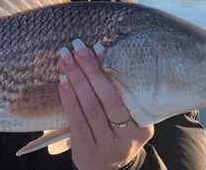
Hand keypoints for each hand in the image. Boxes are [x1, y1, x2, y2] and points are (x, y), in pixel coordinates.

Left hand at [58, 39, 153, 169]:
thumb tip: (99, 50)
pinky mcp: (87, 149)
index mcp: (143, 125)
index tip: (97, 46)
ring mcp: (107, 145)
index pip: (126, 93)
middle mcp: (127, 136)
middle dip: (90, 70)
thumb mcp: (126, 118)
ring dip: (76, 80)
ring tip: (65, 60)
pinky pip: (76, 120)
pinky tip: (62, 82)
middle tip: (76, 47)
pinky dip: (68, 99)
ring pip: (91, 108)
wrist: (105, 168)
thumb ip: (118, 91)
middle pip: (108, 99)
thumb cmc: (115, 133)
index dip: (109, 69)